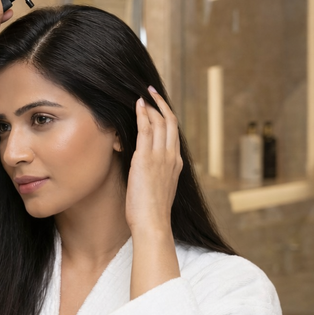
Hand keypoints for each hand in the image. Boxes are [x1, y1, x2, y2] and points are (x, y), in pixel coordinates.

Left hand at [125, 86, 182, 235]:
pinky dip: (142, 114)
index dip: (167, 117)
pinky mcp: (146, 158)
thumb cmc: (152, 213)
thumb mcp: (159, 189)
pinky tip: (137, 104)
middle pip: (170, 122)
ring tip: (143, 93)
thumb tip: (146, 170)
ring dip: (151, 105)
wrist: (153, 223)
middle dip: (161, 104)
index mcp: (176, 164)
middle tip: (152, 91)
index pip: (173, 134)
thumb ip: (157, 175)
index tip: (159, 107)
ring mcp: (160, 156)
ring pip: (159, 122)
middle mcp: (171, 157)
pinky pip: (146, 129)